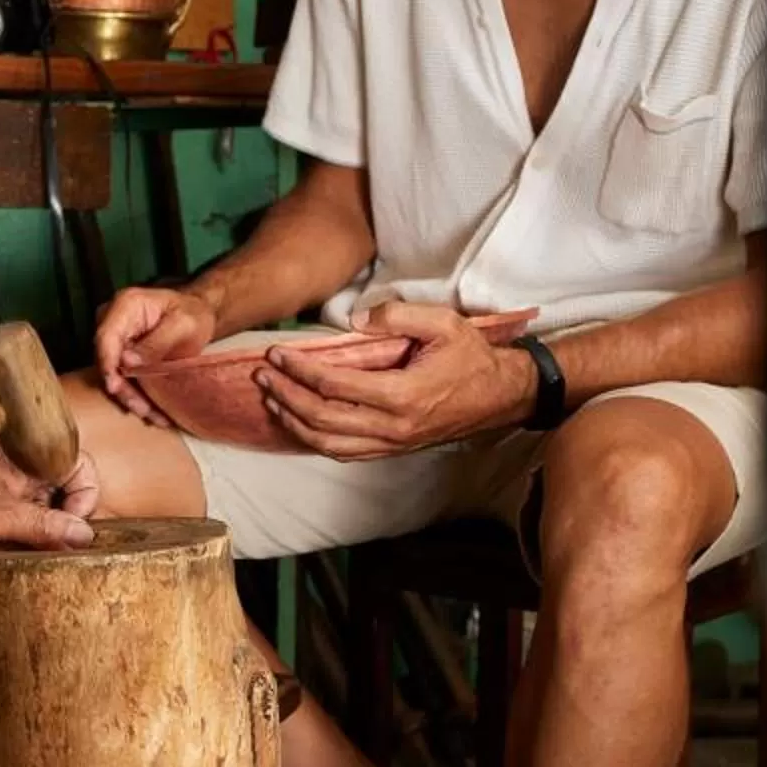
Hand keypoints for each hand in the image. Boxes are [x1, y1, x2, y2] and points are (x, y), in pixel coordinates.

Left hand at [0, 441, 98, 550]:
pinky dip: (26, 537)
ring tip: (34, 553)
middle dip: (68, 518)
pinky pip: (22, 519)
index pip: (79, 464)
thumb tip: (85, 534)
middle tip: (57, 547)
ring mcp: (2, 487)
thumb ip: (42, 525)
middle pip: (65, 488)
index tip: (73, 528)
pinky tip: (16, 554)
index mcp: (23, 456)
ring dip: (46, 532)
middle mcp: (17, 468)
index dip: (85, 496)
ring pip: (44, 506)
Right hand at [97, 284, 218, 425]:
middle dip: (123, 389)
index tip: (114, 387)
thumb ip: (156, 341)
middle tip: (143, 410)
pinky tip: (154, 412)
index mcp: (125, 306)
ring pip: (115, 374)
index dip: (107, 364)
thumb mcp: (183, 324)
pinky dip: (138, 395)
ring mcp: (116, 340)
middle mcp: (114, 322)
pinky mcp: (123, 355)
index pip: (106, 337)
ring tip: (154, 416)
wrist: (198, 313)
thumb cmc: (192, 312)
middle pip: (108, 360)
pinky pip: (125, 378)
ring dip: (132, 397)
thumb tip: (127, 361)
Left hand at [259, 302, 538, 460]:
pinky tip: (299, 424)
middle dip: (285, 397)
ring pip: (329, 444)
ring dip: (294, 423)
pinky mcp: (394, 449)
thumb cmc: (473, 356)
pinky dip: (315, 441)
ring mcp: (393, 443)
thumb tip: (356, 318)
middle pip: (322, 419)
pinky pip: (346, 452)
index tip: (276, 354)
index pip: (334, 386)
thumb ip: (398, 314)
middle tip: (262, 376)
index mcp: (402, 395)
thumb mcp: (443, 322)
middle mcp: (393, 426)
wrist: (504, 394)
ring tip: (271, 400)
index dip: (299, 370)